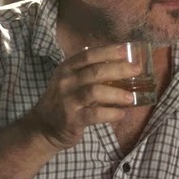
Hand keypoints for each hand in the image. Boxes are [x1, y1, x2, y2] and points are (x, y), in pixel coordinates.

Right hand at [23, 44, 139, 150]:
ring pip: (95, 92)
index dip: (109, 51)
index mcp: (67, 69)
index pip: (88, 55)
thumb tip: (120, 61)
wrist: (41, 128)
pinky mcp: (71, 120)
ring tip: (131, 97)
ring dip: (117, 93)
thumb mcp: (70, 81)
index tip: (127, 50)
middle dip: (119, 69)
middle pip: (95, 71)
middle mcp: (65, 82)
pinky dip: (111, 113)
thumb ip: (89, 70)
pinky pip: (94, 115)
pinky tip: (121, 114)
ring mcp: (67, 101)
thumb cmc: (63, 101)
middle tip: (137, 70)